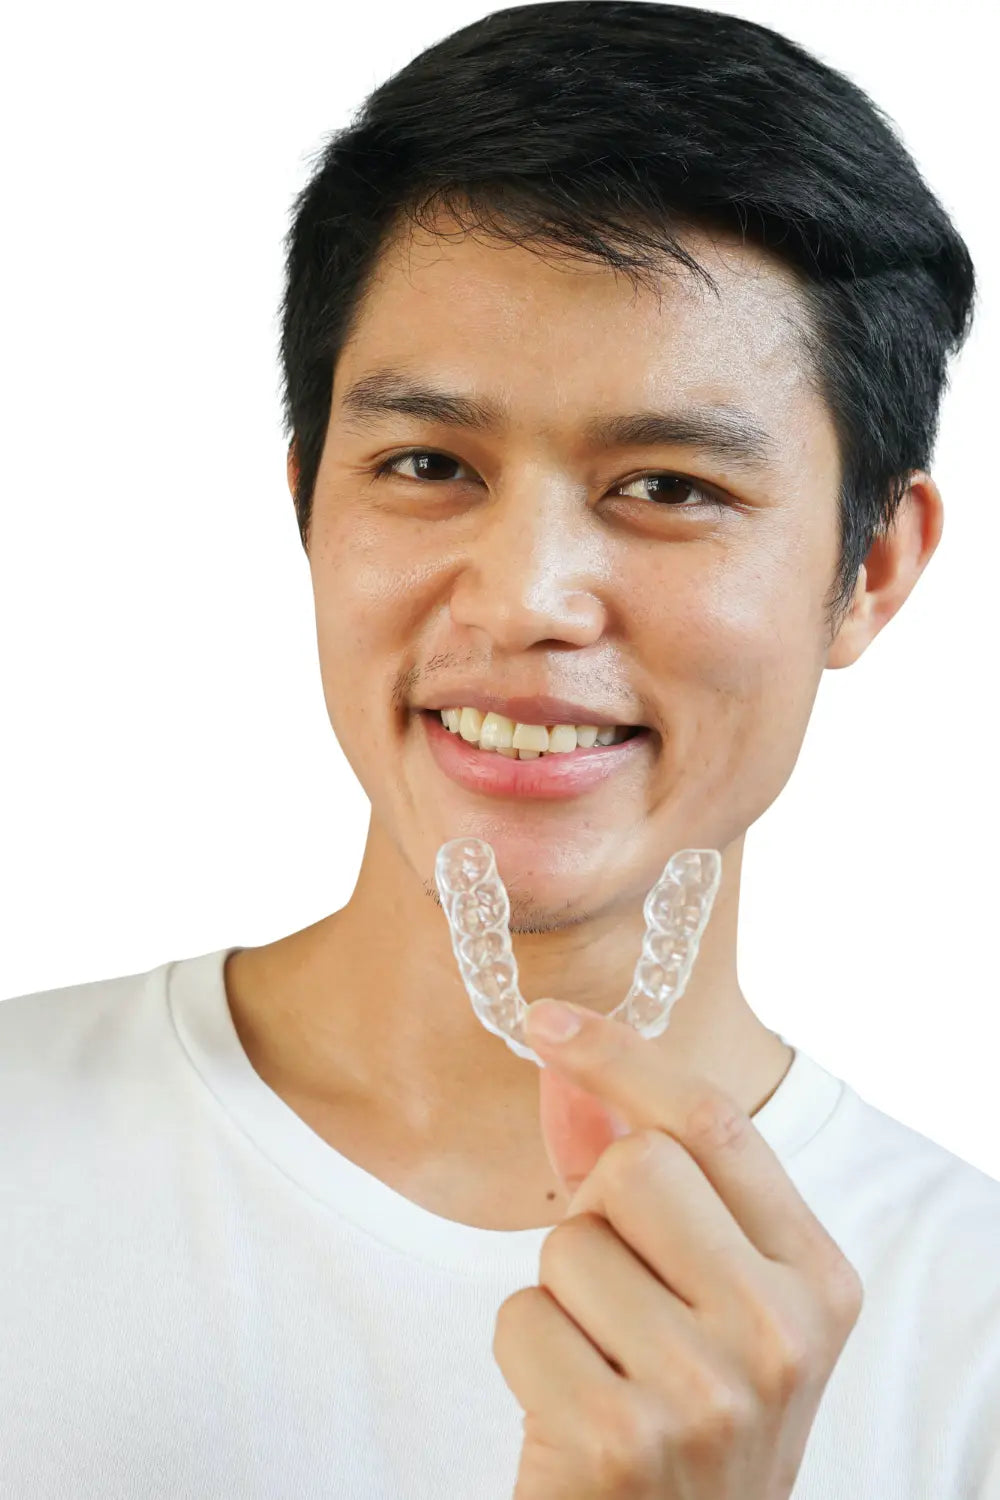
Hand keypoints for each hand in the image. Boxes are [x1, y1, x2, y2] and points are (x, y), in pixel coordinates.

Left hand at [492, 1000, 863, 1498]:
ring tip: (603, 1361)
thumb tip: (565, 1067)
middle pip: (636, 1164)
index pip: (717, 1123)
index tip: (550, 1020)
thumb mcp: (703, 1296)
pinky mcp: (621, 1440)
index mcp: (816, 1278)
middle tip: (618, 1288)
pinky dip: (525, 1353)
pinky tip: (570, 1408)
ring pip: (567, 1242)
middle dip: (597, 1211)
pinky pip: (521, 1318)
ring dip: (560, 1293)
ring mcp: (708, 1390)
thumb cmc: (685, 1413)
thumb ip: (642, 1177)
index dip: (625, 1056)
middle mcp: (781, 1330)